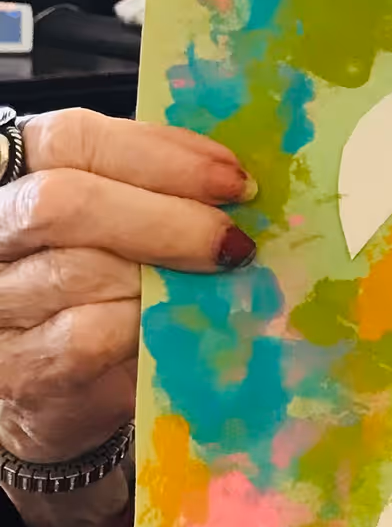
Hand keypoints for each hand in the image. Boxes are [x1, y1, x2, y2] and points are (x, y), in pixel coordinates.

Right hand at [0, 110, 254, 466]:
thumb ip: (152, 192)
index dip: (157, 152)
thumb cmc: (93, 291)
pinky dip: (148, 326)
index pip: (70, 139)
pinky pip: (91, 335)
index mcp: (15, 175)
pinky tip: (180, 327)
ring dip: (166, 276)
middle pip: (66, 202)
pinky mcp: (20, 371)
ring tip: (215, 286)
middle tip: (234, 240)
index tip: (231, 177)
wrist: (59, 388)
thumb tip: (234, 178)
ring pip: (82, 270)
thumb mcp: (116, 227)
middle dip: (169, 218)